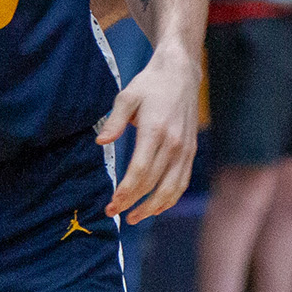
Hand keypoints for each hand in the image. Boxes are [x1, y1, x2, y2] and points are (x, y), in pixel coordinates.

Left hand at [97, 44, 198, 223]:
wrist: (181, 73)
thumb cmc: (150, 84)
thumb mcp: (127, 96)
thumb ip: (114, 121)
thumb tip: (100, 141)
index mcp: (155, 130)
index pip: (140, 171)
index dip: (126, 192)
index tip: (112, 204)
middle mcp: (174, 144)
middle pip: (153, 183)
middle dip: (133, 203)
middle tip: (113, 213)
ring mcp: (185, 150)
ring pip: (171, 189)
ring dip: (152, 208)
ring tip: (133, 217)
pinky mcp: (191, 152)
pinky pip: (182, 182)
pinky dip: (170, 199)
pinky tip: (155, 207)